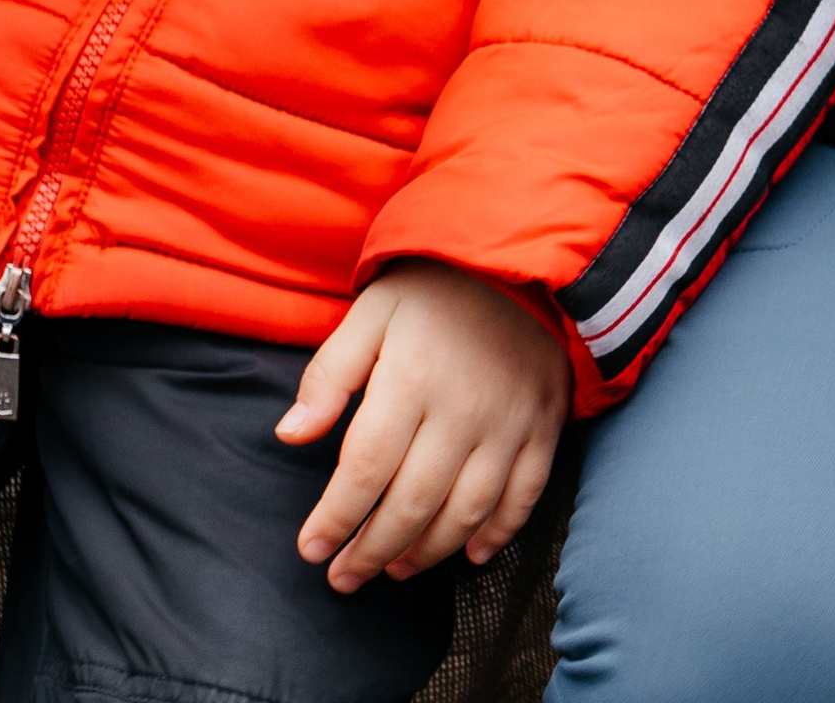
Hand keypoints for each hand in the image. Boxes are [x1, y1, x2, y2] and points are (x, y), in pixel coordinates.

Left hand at [281, 261, 566, 591]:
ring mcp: (510, 421)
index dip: (335, 519)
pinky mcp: (545, 424)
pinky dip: (498, 534)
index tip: (311, 549)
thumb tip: (289, 434)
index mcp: (412, 377)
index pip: (366, 469)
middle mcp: (463, 408)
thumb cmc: (434, 287)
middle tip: (343, 578)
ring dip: (426, 553)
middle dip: (371, 552)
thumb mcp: (371, 311)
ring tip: (393, 569)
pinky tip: (470, 553)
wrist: (520, 256)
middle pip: (412, 504)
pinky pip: (524, 496)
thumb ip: (329, 373)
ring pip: (466, 512)